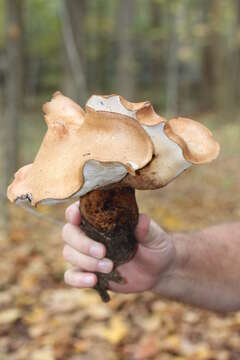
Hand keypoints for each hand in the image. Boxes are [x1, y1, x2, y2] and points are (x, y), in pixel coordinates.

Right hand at [62, 201, 176, 293]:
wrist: (158, 271)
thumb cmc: (155, 246)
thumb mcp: (155, 237)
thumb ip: (147, 230)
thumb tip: (143, 220)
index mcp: (102, 218)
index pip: (79, 210)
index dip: (73, 212)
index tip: (77, 218)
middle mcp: (90, 234)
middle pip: (69, 233)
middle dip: (82, 243)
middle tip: (103, 252)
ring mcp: (86, 254)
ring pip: (68, 253)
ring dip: (85, 261)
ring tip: (109, 266)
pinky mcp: (88, 272)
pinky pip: (71, 276)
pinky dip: (77, 279)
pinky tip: (93, 281)